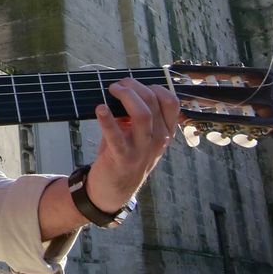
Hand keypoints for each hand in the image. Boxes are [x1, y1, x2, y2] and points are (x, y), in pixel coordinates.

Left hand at [86, 78, 180, 213]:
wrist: (114, 188)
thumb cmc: (125, 154)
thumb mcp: (139, 135)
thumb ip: (137, 114)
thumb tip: (125, 88)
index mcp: (165, 132)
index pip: (171, 102)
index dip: (154, 87)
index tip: (136, 85)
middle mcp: (158, 139)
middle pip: (154, 102)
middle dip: (134, 86)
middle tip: (118, 85)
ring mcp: (142, 149)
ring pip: (143, 115)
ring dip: (126, 96)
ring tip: (112, 89)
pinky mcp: (123, 157)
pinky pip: (116, 136)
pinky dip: (107, 120)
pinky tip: (100, 108)